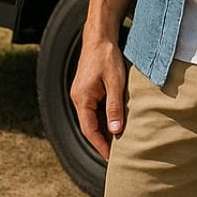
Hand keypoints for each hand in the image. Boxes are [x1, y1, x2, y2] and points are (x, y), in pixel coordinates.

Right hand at [69, 35, 127, 158]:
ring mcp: (81, 94)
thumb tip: (115, 131)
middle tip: (117, 155)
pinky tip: (115, 123)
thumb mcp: (115, 83)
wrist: (99, 37)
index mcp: (82, 99)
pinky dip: (103, 118)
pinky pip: (94, 109)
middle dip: (102, 141)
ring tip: (118, 142)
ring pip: (92, 118)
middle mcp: (78, 98)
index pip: (89, 130)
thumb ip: (114, 108)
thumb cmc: (107, 57)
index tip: (111, 158)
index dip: (100, 145)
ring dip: (103, 130)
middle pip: (89, 126)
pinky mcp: (87, 90)